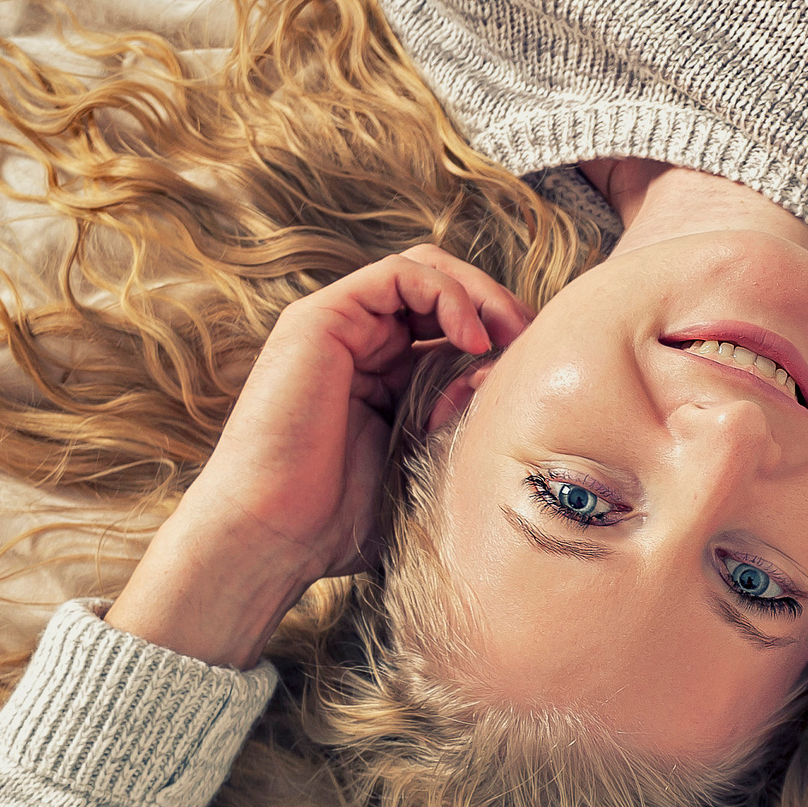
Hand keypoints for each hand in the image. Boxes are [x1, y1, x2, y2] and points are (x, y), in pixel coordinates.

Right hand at [178, 244, 531, 582]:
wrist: (271, 535)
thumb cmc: (339, 523)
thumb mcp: (424, 467)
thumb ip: (459, 423)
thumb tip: (501, 379)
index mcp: (388, 382)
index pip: (452, 330)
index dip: (502, 339)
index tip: (536, 374)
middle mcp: (362, 347)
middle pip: (443, 291)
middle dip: (498, 307)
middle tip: (533, 343)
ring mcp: (339, 329)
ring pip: (426, 271)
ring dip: (479, 293)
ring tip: (509, 335)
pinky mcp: (321, 319)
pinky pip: (399, 273)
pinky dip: (447, 293)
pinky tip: (473, 338)